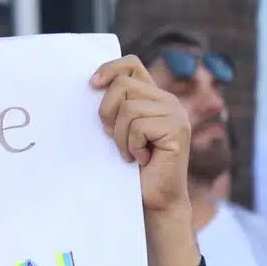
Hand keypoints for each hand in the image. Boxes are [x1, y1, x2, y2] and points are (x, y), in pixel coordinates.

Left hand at [92, 56, 198, 265]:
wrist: (151, 200)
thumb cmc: (129, 168)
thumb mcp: (117, 132)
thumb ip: (114, 108)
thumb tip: (90, 85)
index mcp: (153, 97)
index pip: (131, 64)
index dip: (110, 68)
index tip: (91, 85)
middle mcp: (168, 101)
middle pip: (122, 85)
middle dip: (107, 113)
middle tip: (113, 138)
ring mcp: (175, 114)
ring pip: (128, 107)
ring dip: (119, 135)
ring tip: (130, 152)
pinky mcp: (176, 130)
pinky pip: (138, 126)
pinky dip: (131, 145)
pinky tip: (140, 159)